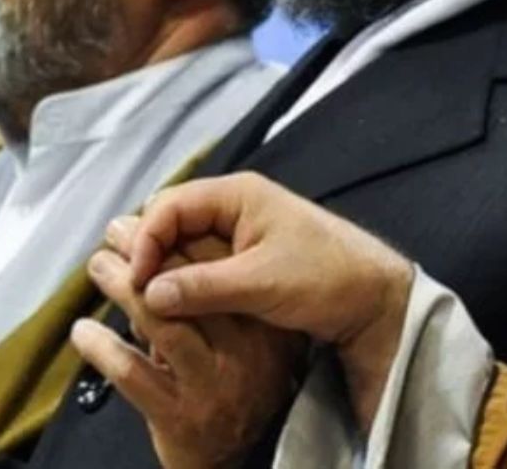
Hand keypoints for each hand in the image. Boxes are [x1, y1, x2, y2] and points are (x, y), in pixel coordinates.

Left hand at [73, 233, 306, 468]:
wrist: (238, 459)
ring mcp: (211, 385)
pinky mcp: (178, 414)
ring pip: (162, 321)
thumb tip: (163, 252)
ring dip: (123, 288)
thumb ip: (215, 302)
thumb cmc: (234, 387)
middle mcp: (244, 353)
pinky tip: (84, 329)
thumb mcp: (243, 341)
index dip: (180, 238)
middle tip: (117, 231)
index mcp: (264, 327)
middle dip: (147, 251)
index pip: (222, 268)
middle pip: (191, 287)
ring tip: (98, 266)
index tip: (150, 220)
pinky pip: (133, 372)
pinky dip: (103, 347)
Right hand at [123, 171, 415, 428]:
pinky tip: (174, 310)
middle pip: (170, 222)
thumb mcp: (262, 283)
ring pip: (183, 246)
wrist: (375, 299)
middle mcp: (233, 206)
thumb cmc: (326, 278)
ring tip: (147, 306)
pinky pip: (201, 265)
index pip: (168, 206)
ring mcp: (239, 233)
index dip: (144, 242)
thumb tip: (148, 293)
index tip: (135, 283)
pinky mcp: (246, 259)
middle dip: (148, 255)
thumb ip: (203, 286)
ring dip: (164, 272)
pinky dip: (184, 284)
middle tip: (131, 295)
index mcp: (237, 195)